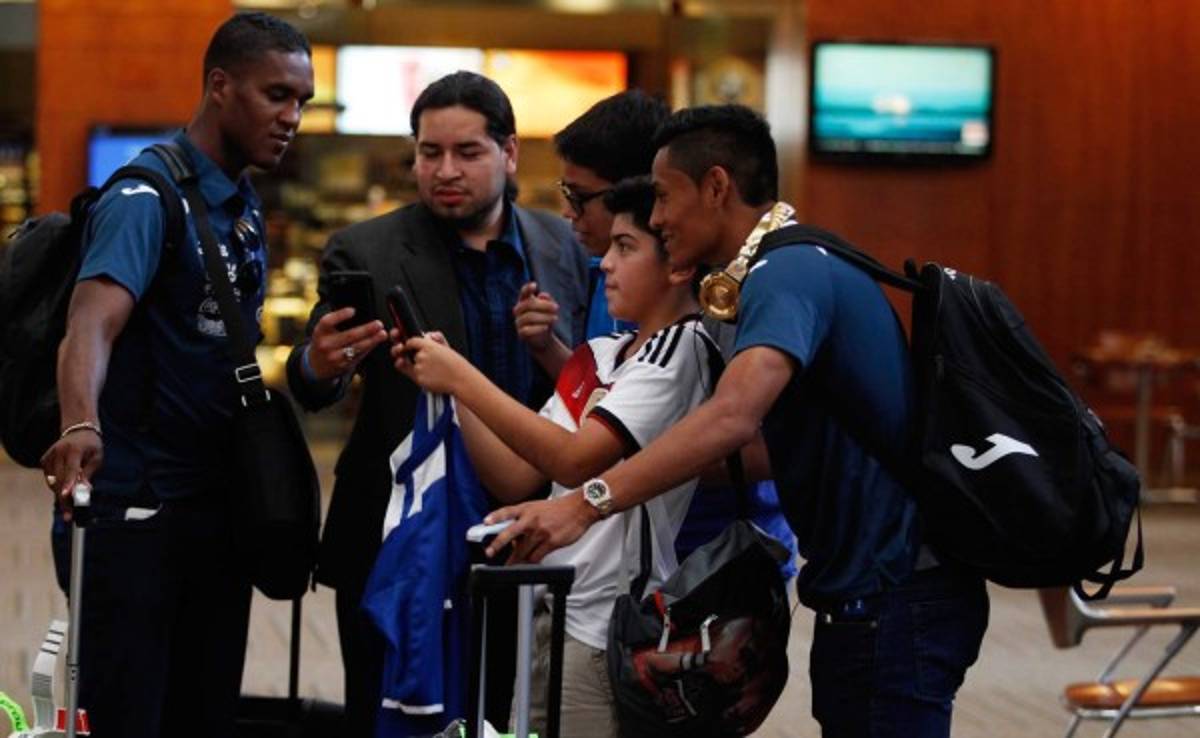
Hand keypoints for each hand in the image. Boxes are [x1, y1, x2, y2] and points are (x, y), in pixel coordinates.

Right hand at [40, 429, 102, 522]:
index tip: (67, 495)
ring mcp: (49, 456)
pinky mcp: (44, 460)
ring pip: (52, 482)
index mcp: (74, 450)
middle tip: (69, 515)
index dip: (69, 484)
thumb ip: (89, 474)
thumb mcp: (97, 458)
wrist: (78, 431)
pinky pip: (49, 479)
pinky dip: (57, 486)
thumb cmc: (91, 446)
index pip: (71, 469)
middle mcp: (58, 452)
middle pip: (60, 479)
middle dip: (65, 498)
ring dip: (61, 495)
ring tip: (69, 508)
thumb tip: (84, 491)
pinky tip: (65, 489)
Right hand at [307, 308, 387, 380]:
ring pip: (357, 347)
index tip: (353, 310)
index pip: (328, 321)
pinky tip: (376, 342)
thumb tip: (357, 311)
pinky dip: (369, 348)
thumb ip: (337, 322)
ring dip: (372, 340)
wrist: (316, 365)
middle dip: (366, 330)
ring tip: (382, 334)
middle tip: (378, 324)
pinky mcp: (343, 365)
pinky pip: (359, 356)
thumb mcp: (324, 331)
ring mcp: (334, 356)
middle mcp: (325, 344)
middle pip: (348, 336)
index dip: (340, 315)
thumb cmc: (325, 341)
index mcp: (320, 332)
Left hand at [391, 332, 469, 393]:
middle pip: (411, 354)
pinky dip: (423, 376)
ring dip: (420, 367)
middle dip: (412, 356)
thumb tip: (430, 335)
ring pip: (413, 365)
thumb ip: (436, 340)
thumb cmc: (457, 366)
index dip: (410, 344)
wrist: (462, 380)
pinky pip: (416, 376)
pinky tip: (434, 377)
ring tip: (435, 371)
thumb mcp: (447, 348)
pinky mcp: (419, 379)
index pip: (412, 341)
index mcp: (429, 345)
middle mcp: (422, 355)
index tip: (409, 346)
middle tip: (418, 359)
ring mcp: (419, 368)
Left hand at [483, 493, 598, 562]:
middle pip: (509, 533)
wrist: (581, 509)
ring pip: (523, 550)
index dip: (495, 517)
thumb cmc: (560, 508)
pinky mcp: (550, 542)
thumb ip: (525, 521)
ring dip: (517, 559)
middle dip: (497, 545)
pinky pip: (536, 557)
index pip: (507, 511)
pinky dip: (532, 560)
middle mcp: (532, 520)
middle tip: (490, 553)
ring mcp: (541, 532)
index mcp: (528, 508)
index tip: (485, 522)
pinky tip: (531, 561)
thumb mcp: (539, 508)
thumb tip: (515, 538)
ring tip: (512, 563)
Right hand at [513, 281, 559, 352]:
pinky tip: (547, 327)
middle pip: (528, 304)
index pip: (523, 293)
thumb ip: (547, 301)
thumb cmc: (545, 318)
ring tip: (556, 318)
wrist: (543, 338)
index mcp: (524, 301)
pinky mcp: (521, 333)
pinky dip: (538, 328)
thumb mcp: (549, 309)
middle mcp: (519, 311)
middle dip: (544, 305)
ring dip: (544, 317)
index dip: (527, 288)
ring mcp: (518, 322)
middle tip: (557, 307)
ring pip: (529, 317)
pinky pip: (527, 330)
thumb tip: (543, 296)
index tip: (535, 285)